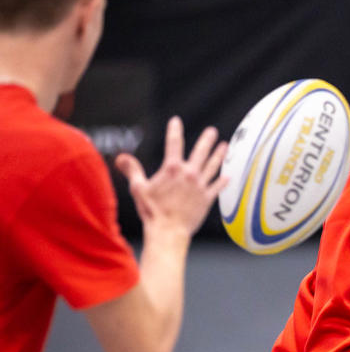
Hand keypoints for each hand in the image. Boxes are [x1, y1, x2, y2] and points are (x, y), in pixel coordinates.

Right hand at [115, 117, 226, 234]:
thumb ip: (132, 170)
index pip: (174, 143)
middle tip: (212, 131)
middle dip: (206, 140)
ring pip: (212, 166)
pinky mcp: (207, 198)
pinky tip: (228, 176)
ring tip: (225, 146)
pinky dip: (223, 181)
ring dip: (219, 155)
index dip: (174, 130)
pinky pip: (217, 187)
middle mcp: (189, 174)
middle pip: (200, 152)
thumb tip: (121, 158)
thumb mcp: (138, 188)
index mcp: (172, 169)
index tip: (176, 121)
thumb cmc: (152, 211)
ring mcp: (200, 186)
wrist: (168, 230)